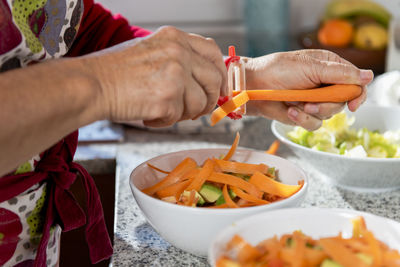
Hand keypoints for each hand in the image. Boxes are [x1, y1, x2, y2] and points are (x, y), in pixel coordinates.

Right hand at [86, 26, 226, 126]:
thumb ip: (179, 60)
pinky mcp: (168, 98)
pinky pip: (179, 117)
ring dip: (183, 114)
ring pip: (200, 104)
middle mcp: (179, 52)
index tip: (218, 89)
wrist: (91, 84)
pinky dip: (165, 122)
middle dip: (209, 100)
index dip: (219, 74)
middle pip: (215, 80)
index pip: (213, 52)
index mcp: (175, 37)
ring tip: (160, 110)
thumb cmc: (115, 72)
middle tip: (196, 110)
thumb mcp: (152, 52)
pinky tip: (148, 114)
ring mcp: (175, 74)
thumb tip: (205, 81)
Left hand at [244, 49, 373, 129]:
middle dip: (328, 106)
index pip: (355, 83)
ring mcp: (314, 101)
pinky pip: (313, 124)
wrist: (253, 86)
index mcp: (330, 68)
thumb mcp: (310, 67)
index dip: (357, 95)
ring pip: (329, 116)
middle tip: (311, 103)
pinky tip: (290, 111)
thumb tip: (369, 76)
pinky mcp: (303, 114)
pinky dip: (302, 119)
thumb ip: (339, 74)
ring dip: (312, 113)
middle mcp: (325, 85)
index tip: (353, 105)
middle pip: (343, 103)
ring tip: (296, 104)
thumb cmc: (277, 70)